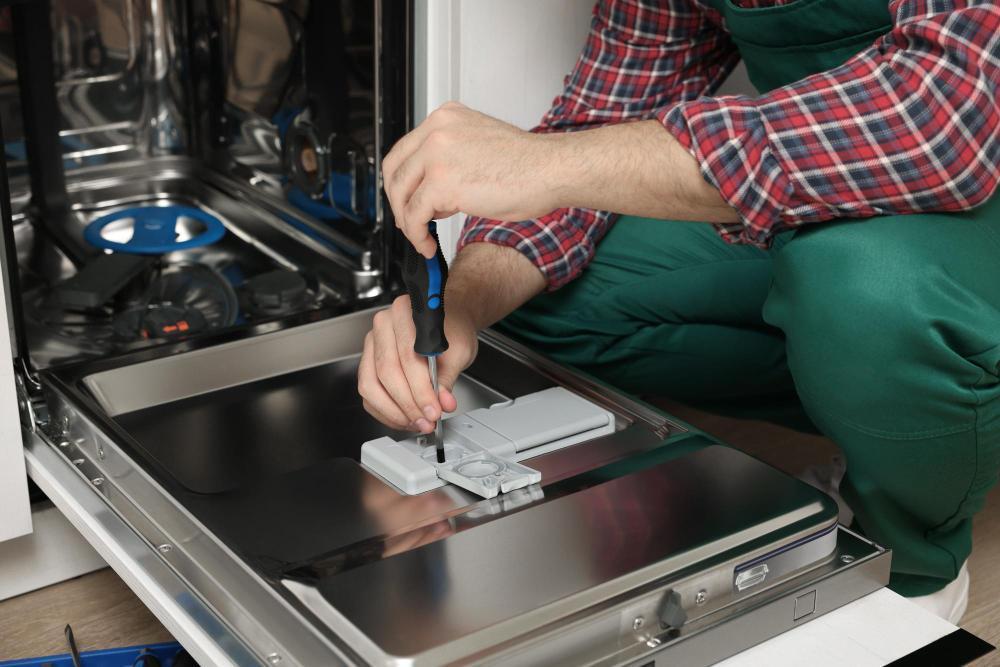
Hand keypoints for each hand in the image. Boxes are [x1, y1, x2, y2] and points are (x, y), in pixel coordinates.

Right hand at [358, 295, 478, 431]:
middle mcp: (383, 326)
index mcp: (405, 313)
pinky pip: (368, 393)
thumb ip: (448, 378)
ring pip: (370, 385)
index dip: (420, 390)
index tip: (433, 410)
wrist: (448, 322)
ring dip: (394, 411)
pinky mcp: (368, 362)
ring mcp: (372, 344)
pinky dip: (384, 411)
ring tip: (416, 422)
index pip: (407, 357)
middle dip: (408, 404)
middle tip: (427, 420)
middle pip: (386, 373)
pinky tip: (404, 418)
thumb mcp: (459, 350)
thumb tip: (442, 402)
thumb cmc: (452, 328)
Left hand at [382, 101, 560, 257]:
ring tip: (422, 237)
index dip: (401, 181)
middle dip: (398, 202)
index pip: (405, 150)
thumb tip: (430, 192)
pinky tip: (428, 245)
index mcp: (446, 117)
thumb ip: (451, 159)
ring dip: (407, 222)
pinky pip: (414, 215)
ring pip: (401, 194)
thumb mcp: (479, 147)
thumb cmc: (527, 165)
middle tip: (409, 222)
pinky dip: (417, 236)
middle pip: (394, 170)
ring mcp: (437, 155)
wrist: (550, 170)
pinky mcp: (442, 183)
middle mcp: (437, 131)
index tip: (407, 199)